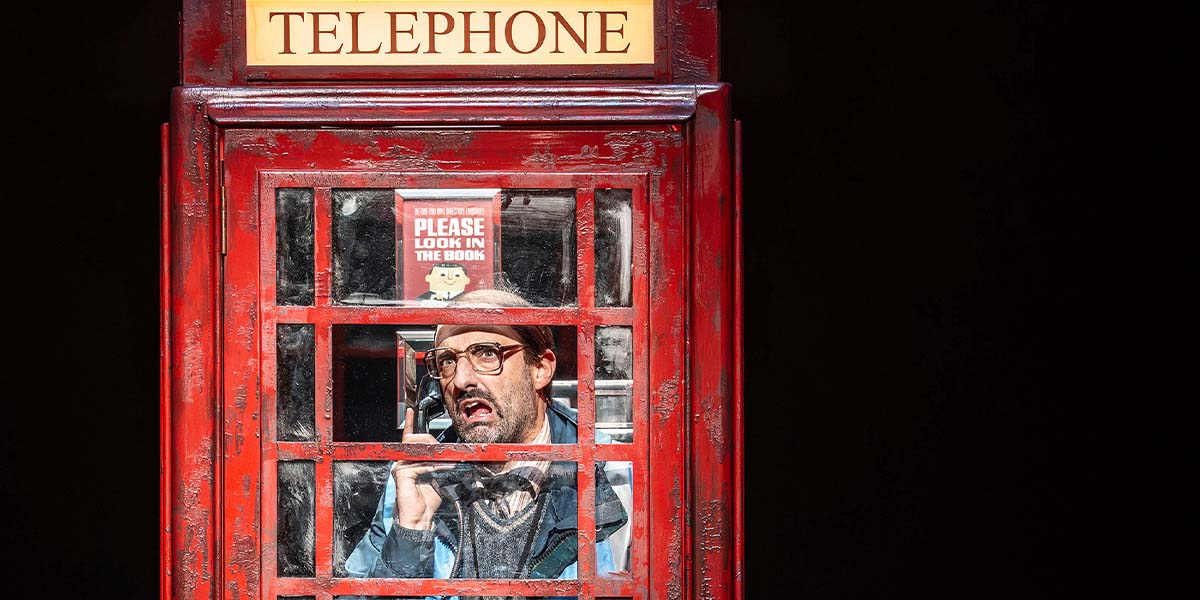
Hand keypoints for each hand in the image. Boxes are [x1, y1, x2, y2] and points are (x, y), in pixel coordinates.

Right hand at [392, 407, 453, 529]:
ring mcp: (400, 467)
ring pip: (419, 451)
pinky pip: (420, 464)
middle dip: (432, 442)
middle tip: (446, 451)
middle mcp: (402, 462)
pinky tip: (441, 471)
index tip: (410, 411)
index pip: (408, 439)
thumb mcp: (437, 477)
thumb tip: (450, 456)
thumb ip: (438, 464)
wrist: (421, 518)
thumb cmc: (428, 500)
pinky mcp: (401, 474)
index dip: (410, 424)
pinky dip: (434, 467)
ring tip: (448, 463)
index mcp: (410, 461)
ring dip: (437, 456)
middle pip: (415, 440)